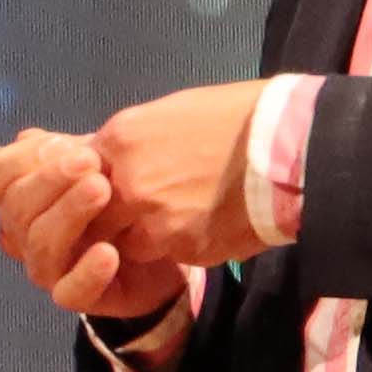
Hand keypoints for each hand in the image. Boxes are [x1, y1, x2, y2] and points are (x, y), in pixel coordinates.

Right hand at [0, 126, 188, 328]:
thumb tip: (33, 139)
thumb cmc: (122, 198)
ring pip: (41, 244)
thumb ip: (69, 150)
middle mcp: (23, 231)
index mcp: (20, 194)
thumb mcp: (100, 162)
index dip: (23, 158)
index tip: (67, 146)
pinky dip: (87, 271)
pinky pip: (70, 290)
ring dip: (70, 214)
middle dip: (51, 181)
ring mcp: (45, 266)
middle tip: (91, 161)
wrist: (163, 244)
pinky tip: (109, 253)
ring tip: (104, 191)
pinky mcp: (73, 296)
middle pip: (17, 206)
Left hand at [86, 80, 275, 271]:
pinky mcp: (183, 248)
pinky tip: (209, 227)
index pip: (77, 178)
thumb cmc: (240, 118)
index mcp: (120, 141)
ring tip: (184, 218)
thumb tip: (108, 160)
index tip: (103, 196)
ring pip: (128, 243)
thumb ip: (131, 142)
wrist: (294, 144)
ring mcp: (153, 219)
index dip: (91, 192)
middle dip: (112, 220)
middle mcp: (126, 182)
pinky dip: (181, 248)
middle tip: (141, 215)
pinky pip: (168, 256)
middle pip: (96, 216)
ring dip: (146, 239)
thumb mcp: (172, 114)